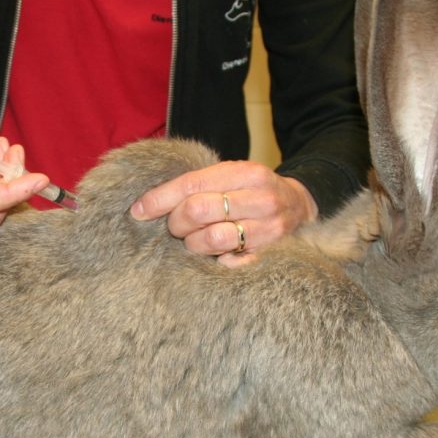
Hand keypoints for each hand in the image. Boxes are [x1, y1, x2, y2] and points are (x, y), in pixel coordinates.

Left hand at [130, 160, 317, 266]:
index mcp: (245, 173)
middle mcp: (260, 199)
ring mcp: (268, 230)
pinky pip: (228, 264)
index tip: (138, 211)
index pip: (191, 184)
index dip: (159, 199)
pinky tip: (215, 254)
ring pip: (211, 240)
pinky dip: (214, 260)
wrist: (299, 207)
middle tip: (176, 227)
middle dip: (176, 222)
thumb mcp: (231, 175)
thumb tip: (146, 203)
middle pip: (198, 211)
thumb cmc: (251, 191)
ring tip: (195, 240)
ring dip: (193, 244)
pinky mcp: (269, 256)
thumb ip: (197, 184)